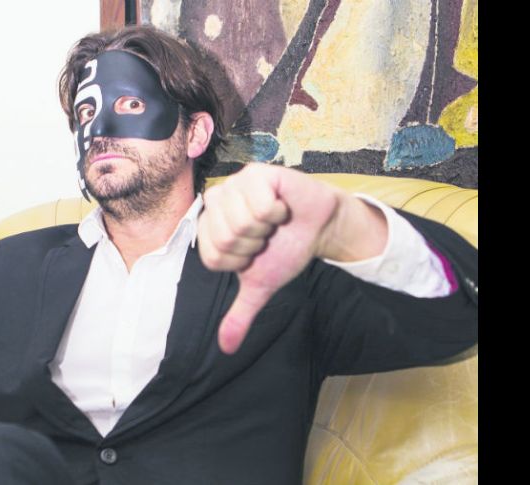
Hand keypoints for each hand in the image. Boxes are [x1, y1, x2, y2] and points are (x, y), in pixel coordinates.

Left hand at [198, 164, 385, 353]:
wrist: (319, 228)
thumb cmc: (285, 249)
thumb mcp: (261, 285)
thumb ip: (240, 314)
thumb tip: (226, 348)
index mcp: (210, 227)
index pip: (212, 256)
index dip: (240, 261)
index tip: (255, 252)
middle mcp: (217, 203)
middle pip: (225, 238)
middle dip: (254, 244)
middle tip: (267, 235)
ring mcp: (235, 185)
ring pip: (240, 221)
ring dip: (266, 228)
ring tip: (274, 221)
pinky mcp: (257, 173)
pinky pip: (260, 203)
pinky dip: (277, 212)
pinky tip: (281, 207)